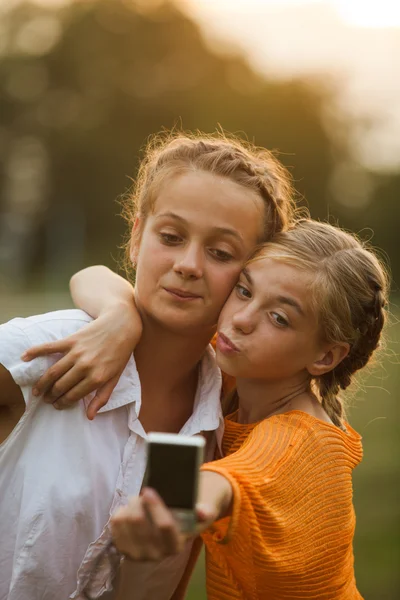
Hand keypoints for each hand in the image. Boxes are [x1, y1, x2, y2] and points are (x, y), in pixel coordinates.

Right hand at [21, 306, 141, 418]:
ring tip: (38, 391)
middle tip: (47, 400)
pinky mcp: (71, 340)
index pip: (73, 396)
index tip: (57, 405)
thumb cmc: (120, 353)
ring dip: (42, 384)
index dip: (63, 403)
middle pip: (61, 386)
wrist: (121, 325)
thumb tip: (90, 416)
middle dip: (51, 396)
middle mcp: (85, 366)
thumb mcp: (115, 378)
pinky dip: (35, 352)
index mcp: (97, 378)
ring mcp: (76, 353)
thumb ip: (102, 397)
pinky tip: (25, 358)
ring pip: (53, 372)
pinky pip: (49, 348)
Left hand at [110, 488, 218, 561]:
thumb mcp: (202, 513)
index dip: (155, 507)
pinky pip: (115, 525)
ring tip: (138, 500)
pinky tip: (129, 509)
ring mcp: (137, 554)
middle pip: (139, 522)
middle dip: (138, 501)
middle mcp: (155, 554)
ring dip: (130, 505)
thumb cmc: (187, 518)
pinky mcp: (123, 549)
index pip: (164, 526)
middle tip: (144, 492)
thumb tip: (202, 511)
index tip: (148, 490)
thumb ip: (205, 511)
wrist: (171, 532)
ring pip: (125, 521)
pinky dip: (120, 511)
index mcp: (175, 546)